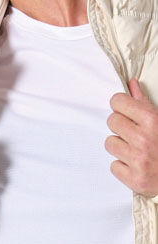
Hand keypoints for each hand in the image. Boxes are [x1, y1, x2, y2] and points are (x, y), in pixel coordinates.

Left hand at [105, 77, 157, 197]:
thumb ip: (143, 102)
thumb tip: (131, 82)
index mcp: (151, 120)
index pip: (117, 101)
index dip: (121, 106)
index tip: (127, 113)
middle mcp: (143, 139)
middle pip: (111, 121)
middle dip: (120, 126)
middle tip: (134, 134)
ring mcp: (139, 161)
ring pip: (110, 143)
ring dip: (120, 147)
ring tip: (136, 150)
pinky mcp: (136, 180)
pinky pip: (113, 166)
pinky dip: (123, 167)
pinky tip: (136, 166)